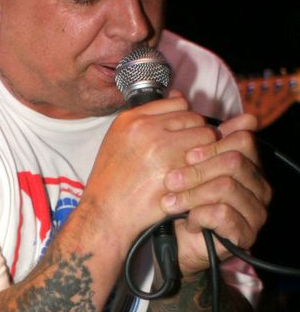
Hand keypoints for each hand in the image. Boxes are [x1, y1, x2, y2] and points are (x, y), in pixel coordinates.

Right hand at [86, 94, 216, 254]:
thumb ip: (146, 119)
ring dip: (204, 152)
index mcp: (132, 119)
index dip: (184, 119)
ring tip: (193, 166)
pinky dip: (205, 170)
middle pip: (195, 118)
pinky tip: (195, 179)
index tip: (182, 134)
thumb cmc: (112, 181)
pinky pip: (206, 161)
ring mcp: (162, 150)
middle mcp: (146, 129)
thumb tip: (179, 97)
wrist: (105, 214)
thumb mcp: (118, 140)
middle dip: (197, 135)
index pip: (178, 103)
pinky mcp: (175, 172)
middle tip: (190, 153)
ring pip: (205, 137)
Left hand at [160, 113, 271, 274]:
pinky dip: (199, 215)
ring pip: (227, 186)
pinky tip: (187, 220)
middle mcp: (257, 184)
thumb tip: (182, 96)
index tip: (184, 155)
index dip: (212, 145)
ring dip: (193, 193)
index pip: (242, 139)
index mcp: (247, 163)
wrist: (177, 246)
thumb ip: (184, 135)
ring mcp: (255, 209)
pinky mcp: (246, 232)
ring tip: (170, 202)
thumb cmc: (180, 203)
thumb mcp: (179, 166)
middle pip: (235, 160)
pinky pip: (223, 214)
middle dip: (198, 170)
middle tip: (170, 181)